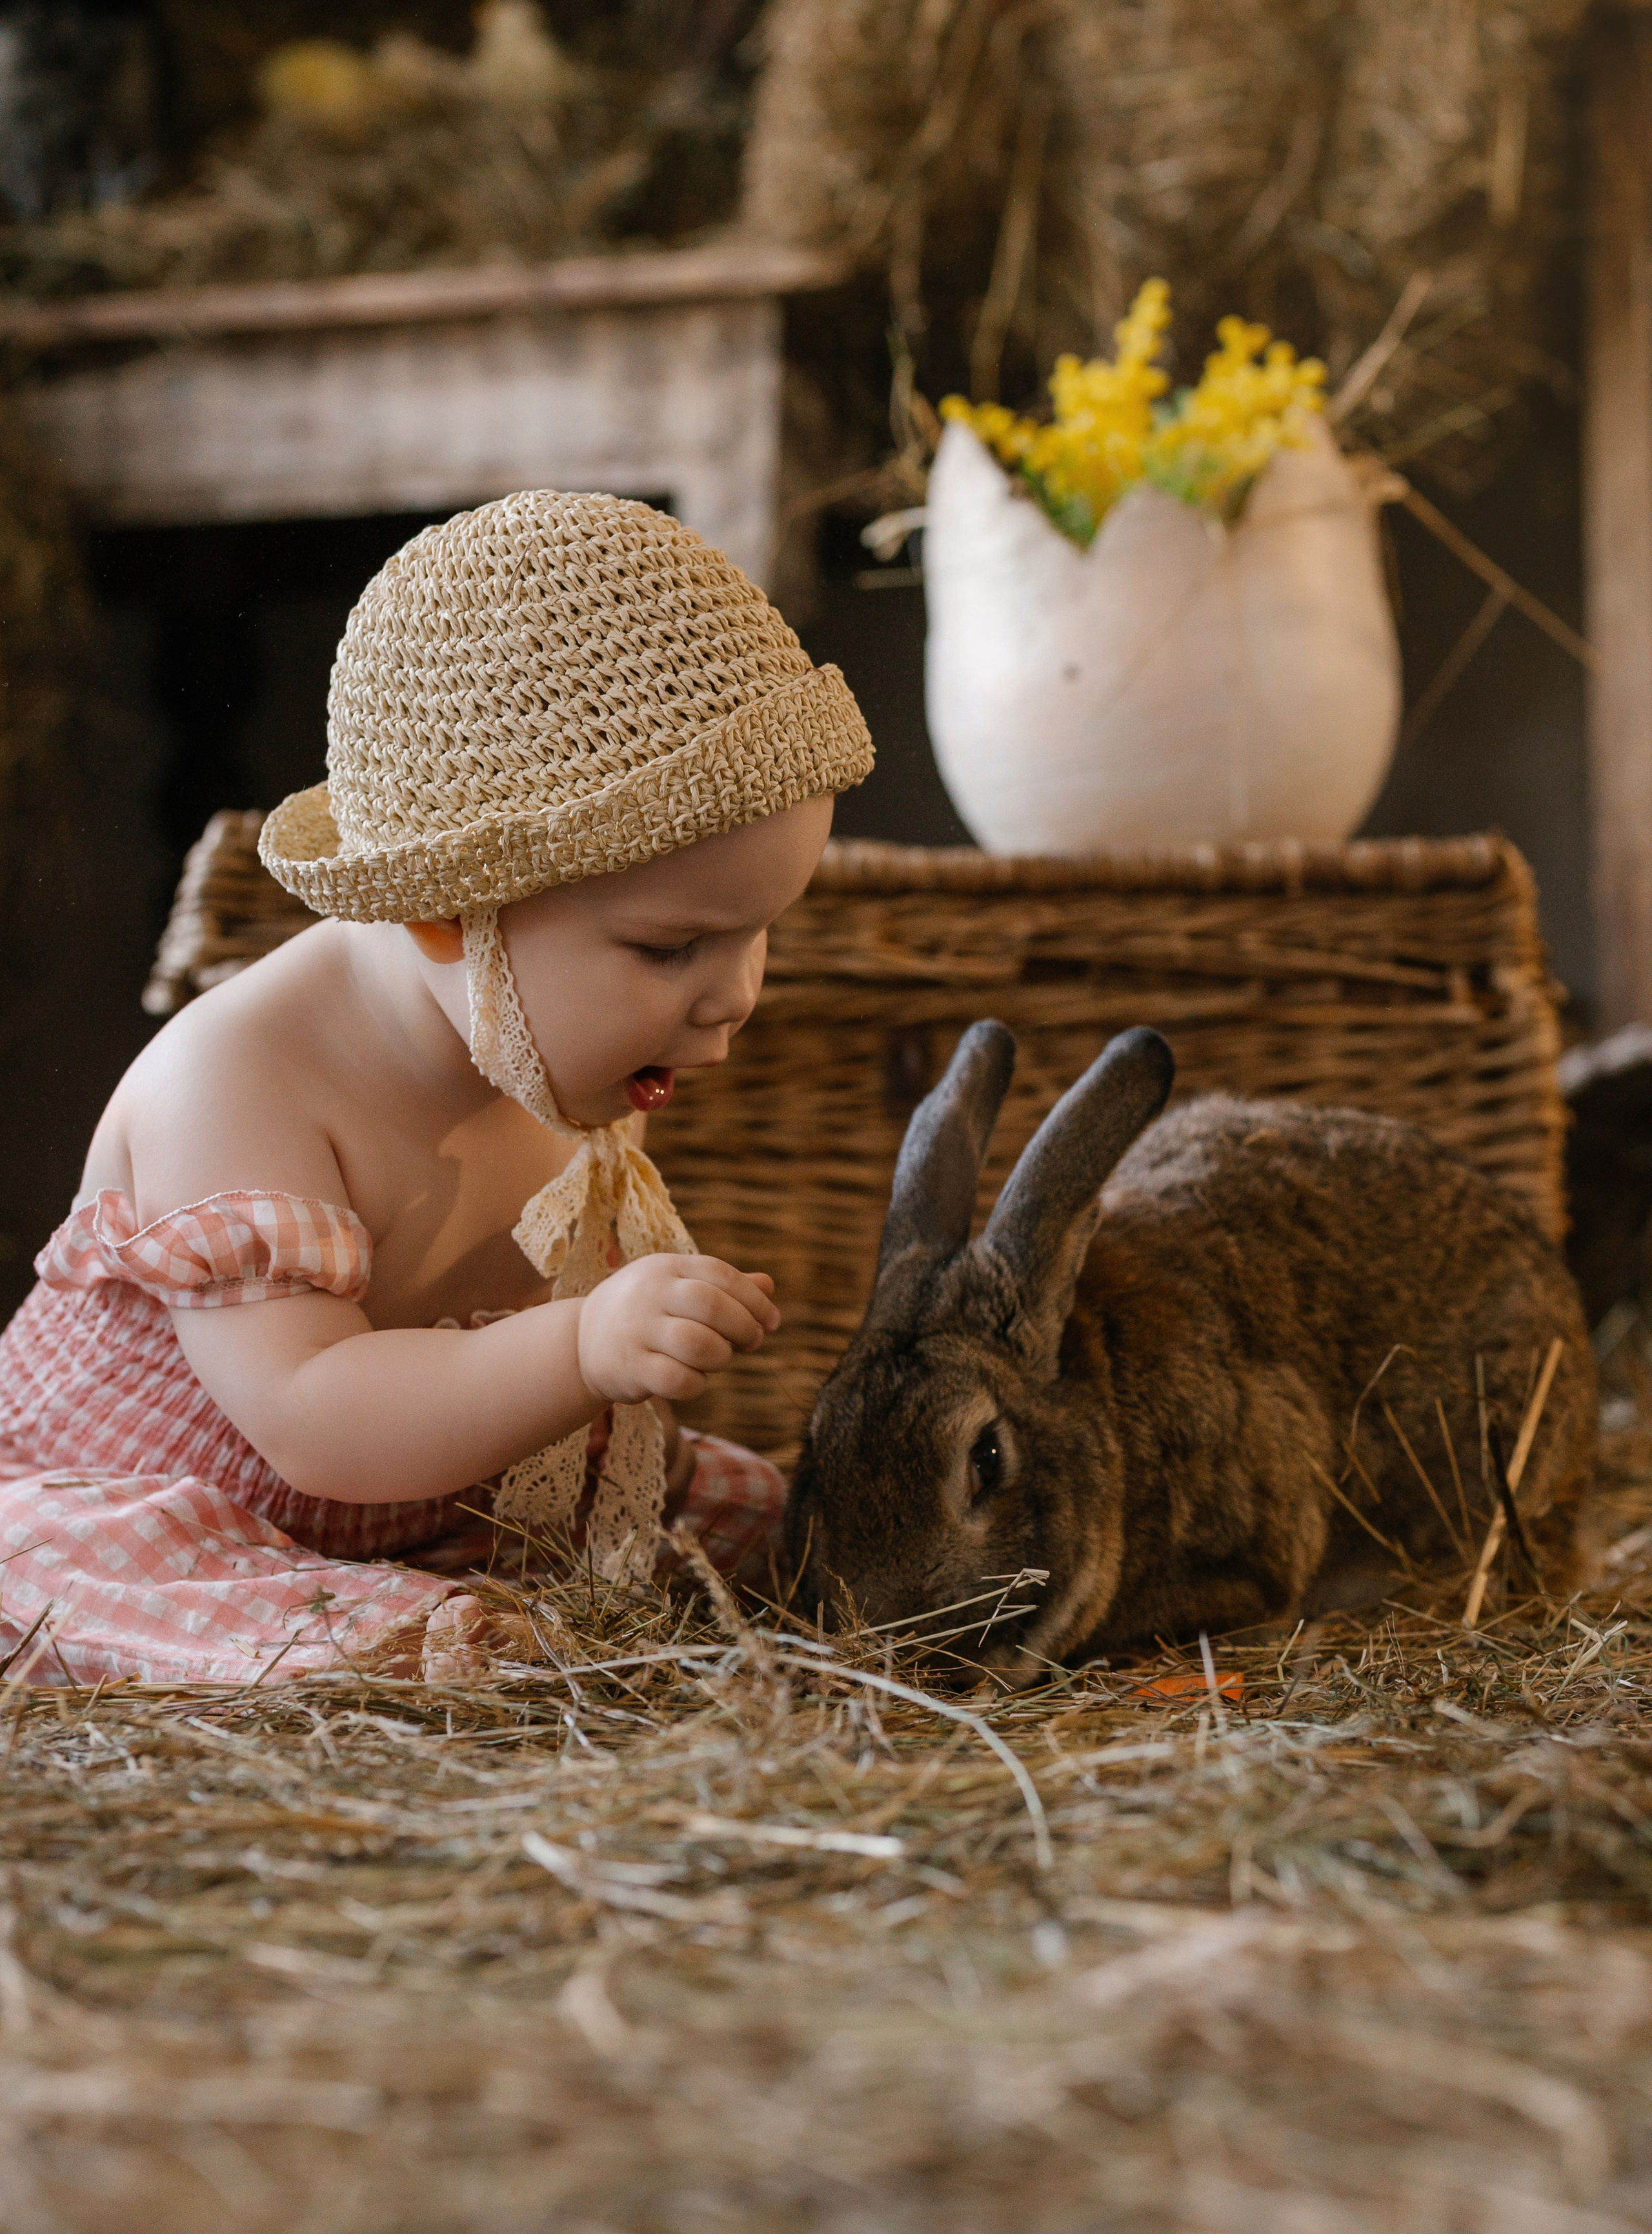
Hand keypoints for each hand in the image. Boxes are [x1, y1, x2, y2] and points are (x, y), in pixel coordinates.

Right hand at [575, 1254, 779, 1405]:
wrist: (583, 1340)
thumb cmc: (647, 1311)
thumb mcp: (678, 1287)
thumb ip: (723, 1287)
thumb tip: (768, 1285)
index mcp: (666, 1267)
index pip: (720, 1273)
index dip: (754, 1299)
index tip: (772, 1322)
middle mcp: (649, 1294)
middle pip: (710, 1304)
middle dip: (743, 1326)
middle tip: (753, 1342)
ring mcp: (636, 1330)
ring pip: (698, 1344)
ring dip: (722, 1356)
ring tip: (719, 1359)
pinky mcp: (630, 1367)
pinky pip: (678, 1380)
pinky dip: (697, 1384)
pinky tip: (693, 1379)